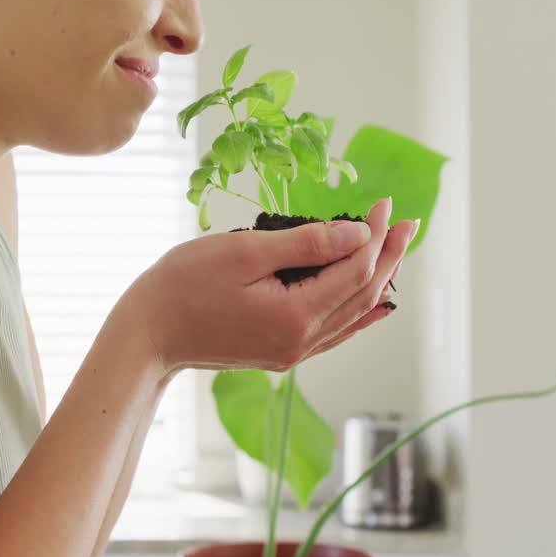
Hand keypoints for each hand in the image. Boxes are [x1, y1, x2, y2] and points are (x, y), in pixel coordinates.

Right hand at [119, 198, 418, 376]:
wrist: (147, 334)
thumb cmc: (183, 285)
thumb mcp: (244, 253)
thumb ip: (306, 244)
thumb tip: (358, 234)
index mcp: (296, 316)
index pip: (355, 270)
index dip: (376, 235)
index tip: (384, 203)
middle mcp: (301, 342)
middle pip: (363, 295)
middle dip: (389, 256)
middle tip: (408, 223)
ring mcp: (291, 352)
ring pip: (352, 315)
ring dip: (378, 280)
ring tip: (397, 250)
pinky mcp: (279, 353)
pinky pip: (334, 330)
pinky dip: (357, 309)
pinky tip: (371, 299)